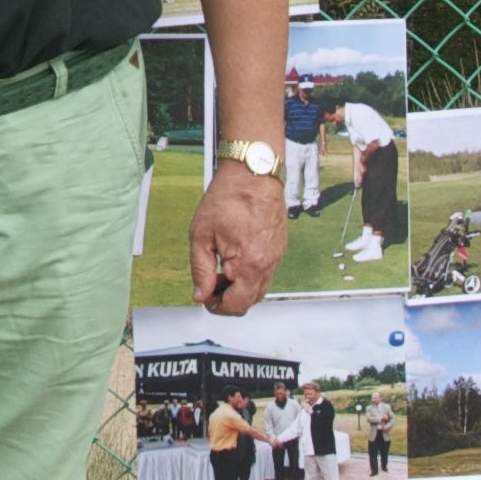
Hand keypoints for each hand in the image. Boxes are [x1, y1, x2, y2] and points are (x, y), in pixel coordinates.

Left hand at [192, 164, 282, 312]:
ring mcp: (276, 256)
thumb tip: (201, 294)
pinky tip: (235, 258)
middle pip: (249, 301)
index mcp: (249, 265)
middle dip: (228, 298)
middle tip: (211, 284)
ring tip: (222, 269)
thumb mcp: (201, 235)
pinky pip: (266, 272)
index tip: (205, 297)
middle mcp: (267, 264)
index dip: (216, 306)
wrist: (253, 173)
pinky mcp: (279, 248)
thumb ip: (201, 269)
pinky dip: (250, 274)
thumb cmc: (228, 197)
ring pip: (259, 288)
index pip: (236, 305)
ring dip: (240, 287)